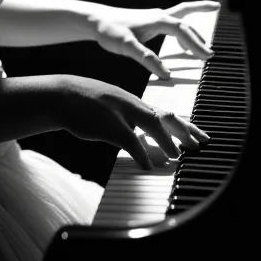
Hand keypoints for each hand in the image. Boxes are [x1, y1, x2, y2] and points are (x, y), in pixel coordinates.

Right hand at [57, 74, 209, 169]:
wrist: (61, 95)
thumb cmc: (85, 104)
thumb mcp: (110, 109)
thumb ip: (128, 122)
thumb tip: (144, 141)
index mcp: (132, 100)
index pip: (164, 112)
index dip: (183, 124)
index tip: (198, 135)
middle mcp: (130, 103)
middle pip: (163, 114)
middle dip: (184, 129)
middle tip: (198, 143)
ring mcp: (119, 112)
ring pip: (151, 122)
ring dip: (166, 140)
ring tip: (178, 155)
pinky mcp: (107, 124)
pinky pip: (129, 140)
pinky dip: (141, 153)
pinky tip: (148, 165)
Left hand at [91, 1, 218, 79]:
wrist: (97, 19)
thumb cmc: (110, 31)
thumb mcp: (127, 46)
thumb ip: (147, 59)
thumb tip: (166, 74)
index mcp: (158, 19)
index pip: (183, 31)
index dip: (196, 44)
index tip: (208, 57)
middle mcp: (159, 15)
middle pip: (186, 25)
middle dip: (199, 39)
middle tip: (211, 55)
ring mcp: (155, 16)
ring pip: (182, 18)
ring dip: (195, 29)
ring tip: (206, 43)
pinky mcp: (150, 20)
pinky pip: (174, 21)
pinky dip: (184, 27)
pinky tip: (183, 42)